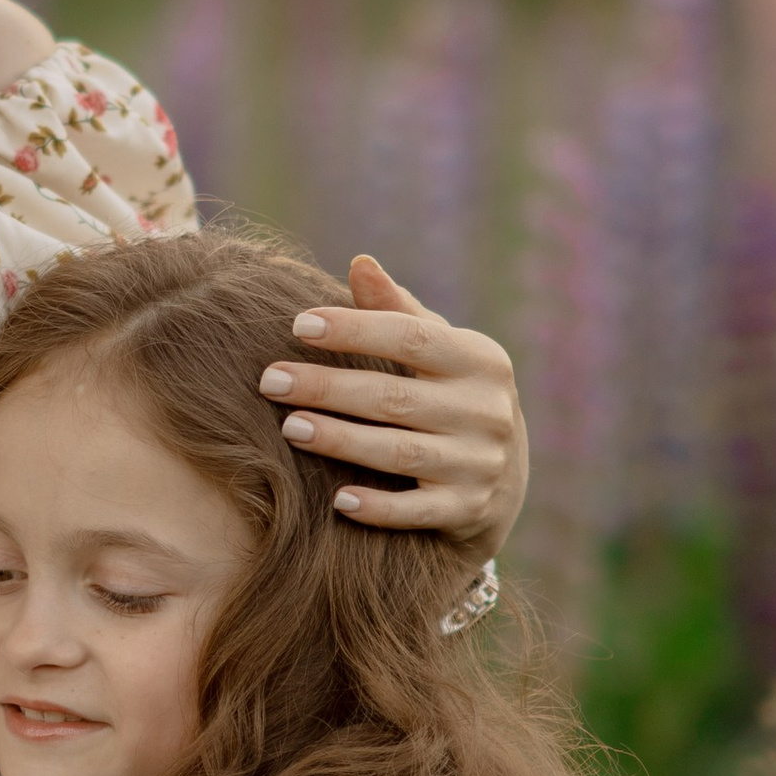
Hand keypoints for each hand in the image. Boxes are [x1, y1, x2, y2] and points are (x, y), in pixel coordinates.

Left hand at [256, 254, 529, 557]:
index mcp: (480, 360)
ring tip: (289, 427)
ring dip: (342, 440)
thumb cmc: (450, 394)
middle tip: (270, 380)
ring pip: (401, 453)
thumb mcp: (438, 350)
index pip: (411, 337)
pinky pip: (418, 512)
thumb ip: (396, 311)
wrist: (504, 476)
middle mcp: (486, 411)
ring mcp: (480, 464)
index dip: (354, 330)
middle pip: (395, 397)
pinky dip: (380, 508)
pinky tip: (337, 500)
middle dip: (328, 388)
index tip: (298, 325)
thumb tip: (359, 263)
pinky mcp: (468, 510)